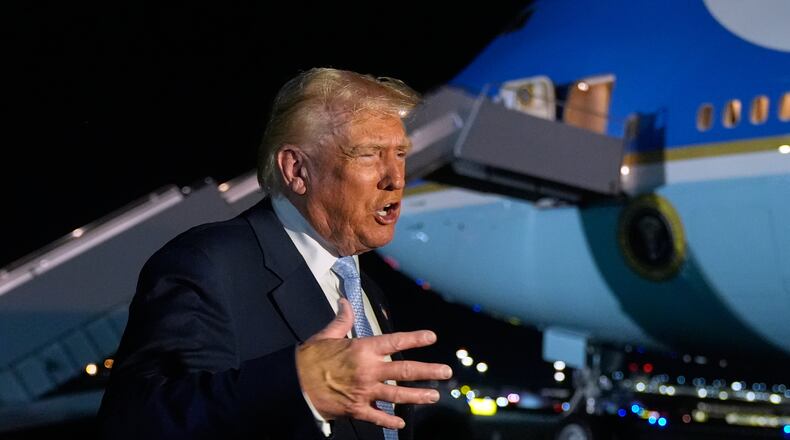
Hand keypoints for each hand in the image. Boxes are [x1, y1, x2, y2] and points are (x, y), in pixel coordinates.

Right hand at [295, 298, 451, 429]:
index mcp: (363, 349)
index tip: (431, 337)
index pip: (395, 341)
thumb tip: (345, 302)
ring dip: (418, 396)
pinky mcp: (356, 408)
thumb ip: (341, 320)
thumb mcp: (326, 335)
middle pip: (405, 371)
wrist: (293, 383)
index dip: (415, 339)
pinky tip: (401, 423)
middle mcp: (369, 370)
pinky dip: (390, 420)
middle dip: (428, 371)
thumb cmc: (310, 358)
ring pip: (398, 395)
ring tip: (434, 396)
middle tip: (446, 372)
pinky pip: (377, 416)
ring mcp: (364, 391)